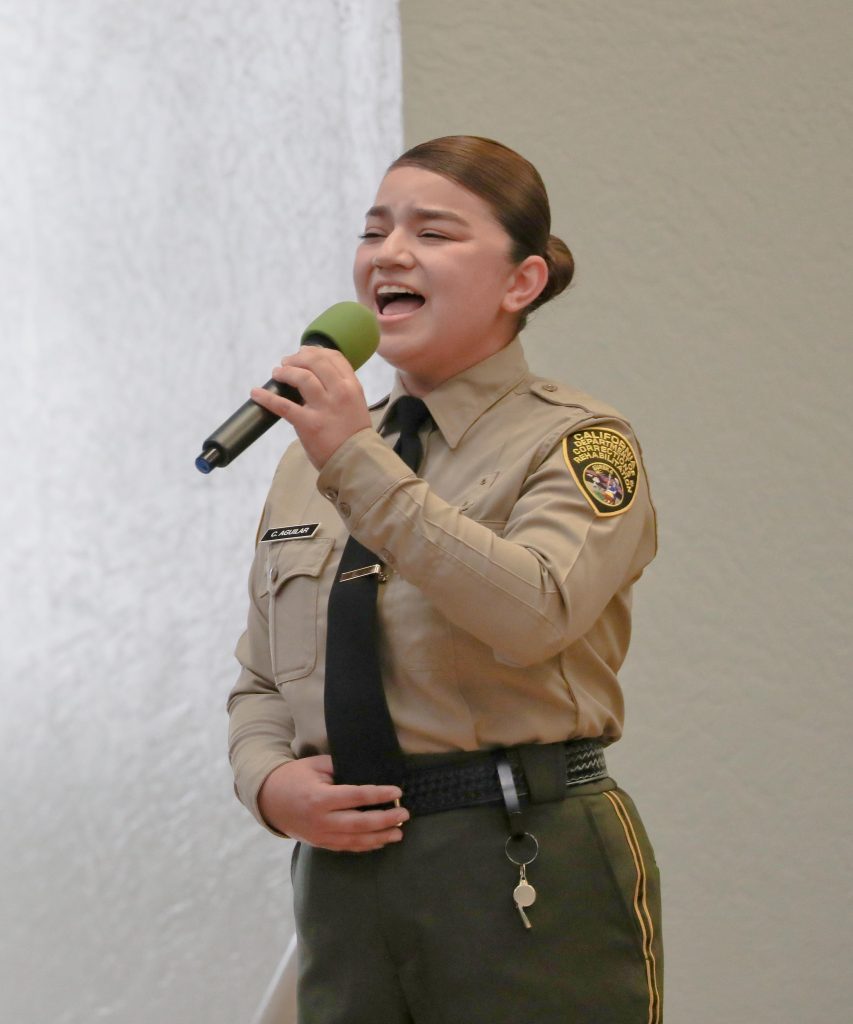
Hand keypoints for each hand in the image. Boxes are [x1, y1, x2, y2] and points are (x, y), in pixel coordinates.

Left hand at [251, 347, 371, 469]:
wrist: (356, 462)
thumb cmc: (353, 435)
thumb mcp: (356, 405)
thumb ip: (341, 389)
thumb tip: (316, 375)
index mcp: (352, 387)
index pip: (334, 357)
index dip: (315, 350)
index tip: (303, 351)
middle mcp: (340, 393)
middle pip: (316, 362)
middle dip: (297, 358)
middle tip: (286, 362)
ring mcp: (324, 408)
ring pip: (302, 377)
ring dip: (285, 372)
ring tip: (277, 373)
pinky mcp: (308, 424)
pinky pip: (283, 406)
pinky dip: (267, 397)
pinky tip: (256, 393)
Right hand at [257, 755, 408, 851]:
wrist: (268, 800)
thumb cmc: (294, 777)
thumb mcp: (314, 765)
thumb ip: (339, 767)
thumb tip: (365, 771)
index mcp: (320, 798)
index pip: (356, 797)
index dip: (378, 795)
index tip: (396, 791)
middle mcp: (321, 820)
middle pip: (359, 824)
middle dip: (385, 820)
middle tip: (404, 815)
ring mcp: (320, 835)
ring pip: (355, 840)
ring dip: (379, 838)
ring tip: (399, 833)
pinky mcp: (320, 843)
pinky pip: (346, 847)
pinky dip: (365, 846)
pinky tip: (380, 841)